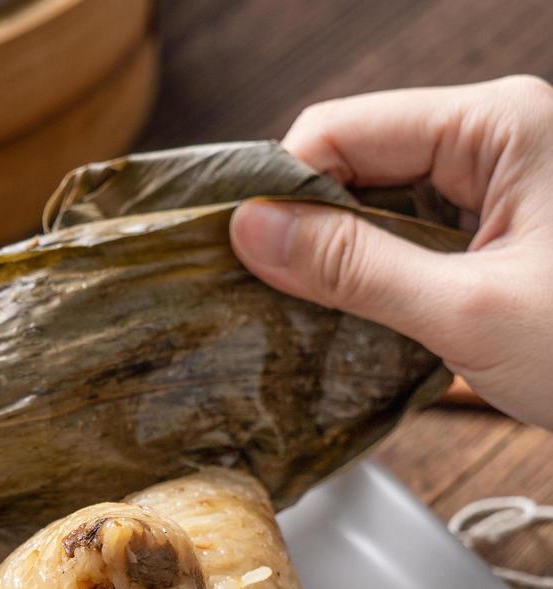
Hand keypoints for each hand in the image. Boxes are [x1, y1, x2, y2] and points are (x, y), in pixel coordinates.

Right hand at [229, 75, 552, 429]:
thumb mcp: (466, 310)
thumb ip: (353, 267)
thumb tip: (249, 231)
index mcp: (498, 125)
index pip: (342, 130)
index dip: (280, 189)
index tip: (239, 253)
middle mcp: (494, 139)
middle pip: (354, 162)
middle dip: (306, 226)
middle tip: (266, 292)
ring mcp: (495, 184)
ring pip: (373, 203)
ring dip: (336, 256)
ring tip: (309, 311)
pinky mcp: (492, 229)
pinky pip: (404, 235)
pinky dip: (370, 275)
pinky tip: (353, 314)